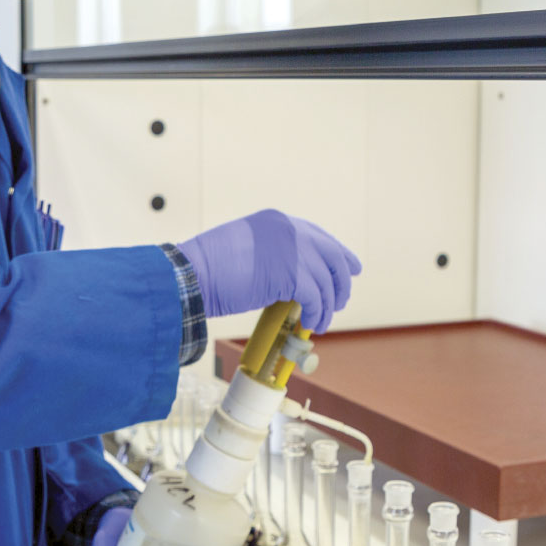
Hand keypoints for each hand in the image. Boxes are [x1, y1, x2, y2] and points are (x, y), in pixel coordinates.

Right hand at [178, 209, 360, 333]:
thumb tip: (294, 281)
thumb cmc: (210, 268)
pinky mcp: (290, 273)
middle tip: (339, 302)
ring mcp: (292, 249)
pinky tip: (310, 324)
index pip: (318, 236)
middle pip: (331, 256)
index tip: (351, 268)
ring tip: (320, 323)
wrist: (193, 274)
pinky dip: (316, 313)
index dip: (338, 254)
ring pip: (325, 281)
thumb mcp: (247, 250)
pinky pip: (315, 297)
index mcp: (277, 221)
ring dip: (326, 306)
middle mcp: (289, 230)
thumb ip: (273, 256)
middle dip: (340, 281)